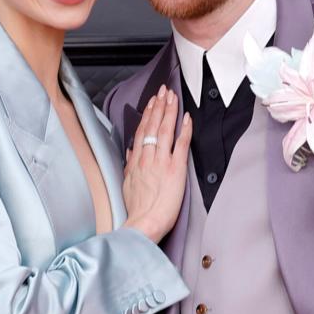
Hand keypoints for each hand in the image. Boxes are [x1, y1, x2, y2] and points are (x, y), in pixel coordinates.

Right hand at [122, 84, 191, 243]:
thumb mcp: (127, 184)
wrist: (144, 223)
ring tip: (173, 97)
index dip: (148, 114)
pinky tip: (187, 118)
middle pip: (153, 126)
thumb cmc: (137, 209)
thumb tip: (131, 153)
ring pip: (165, 130)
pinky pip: (181, 145)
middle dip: (159, 106)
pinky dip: (184, 129)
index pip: (142, 131)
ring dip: (169, 111)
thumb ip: (130, 166)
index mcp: (137, 161)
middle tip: (164, 91)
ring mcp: (162, 162)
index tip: (152, 102)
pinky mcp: (175, 169)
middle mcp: (148, 157)